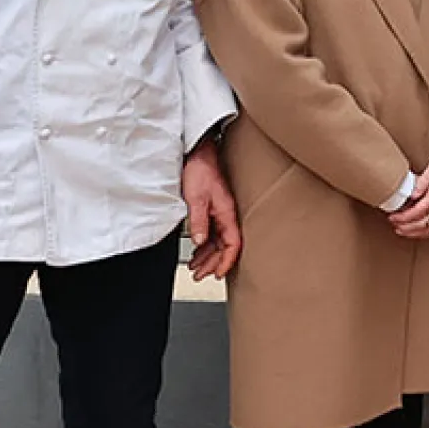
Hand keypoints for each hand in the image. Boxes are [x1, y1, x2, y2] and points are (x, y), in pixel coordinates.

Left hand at [183, 138, 241, 281]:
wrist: (198, 152)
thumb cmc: (201, 169)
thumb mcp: (196, 198)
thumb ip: (198, 221)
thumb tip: (199, 242)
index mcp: (227, 212)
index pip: (233, 243)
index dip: (226, 261)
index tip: (217, 273)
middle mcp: (226, 214)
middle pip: (225, 246)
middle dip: (213, 263)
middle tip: (200, 275)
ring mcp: (220, 212)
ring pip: (218, 241)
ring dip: (207, 255)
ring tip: (195, 267)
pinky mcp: (213, 209)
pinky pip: (212, 233)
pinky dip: (204, 245)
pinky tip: (196, 251)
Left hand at [387, 157, 428, 239]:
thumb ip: (420, 183)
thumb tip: (412, 195)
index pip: (418, 211)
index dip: (404, 217)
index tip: (394, 217)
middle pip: (423, 224)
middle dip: (406, 227)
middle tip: (395, 224)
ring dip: (413, 233)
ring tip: (402, 230)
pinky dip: (424, 233)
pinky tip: (416, 232)